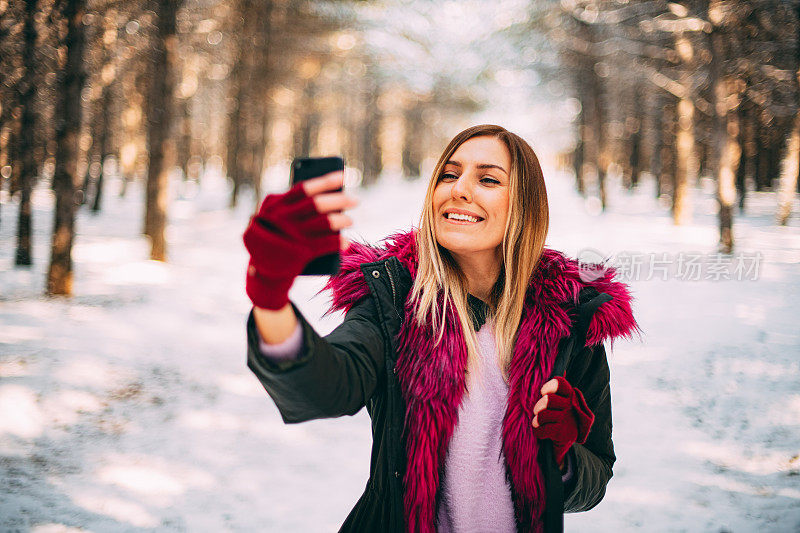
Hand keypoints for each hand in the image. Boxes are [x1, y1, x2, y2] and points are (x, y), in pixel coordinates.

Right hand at [242, 170, 357, 309]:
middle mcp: (283, 218)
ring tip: (350, 220)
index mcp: (275, 205)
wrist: (260, 272)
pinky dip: (339, 242)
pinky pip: (327, 244)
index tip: (343, 176)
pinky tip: (346, 241)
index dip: (326, 181)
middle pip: (317, 204)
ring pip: (325, 222)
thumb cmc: (272, 238)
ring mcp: (292, 235)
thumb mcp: (272, 218)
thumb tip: (329, 198)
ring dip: (342, 220)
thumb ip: (292, 206)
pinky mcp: (301, 253)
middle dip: (340, 200)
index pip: (304, 188)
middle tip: (355, 200)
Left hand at [531, 374, 594, 464]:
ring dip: (537, 421)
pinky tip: (541, 432)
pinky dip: (538, 432)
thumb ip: (553, 388)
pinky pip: (543, 429)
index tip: (543, 392)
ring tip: (538, 423)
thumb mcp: (555, 402)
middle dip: (538, 406)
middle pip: (548, 399)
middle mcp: (571, 406)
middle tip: (537, 411)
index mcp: (569, 395)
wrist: (560, 443)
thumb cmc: (554, 418)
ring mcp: (568, 420)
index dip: (549, 386)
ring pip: (544, 415)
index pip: (560, 383)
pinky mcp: (564, 434)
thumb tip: (560, 368)